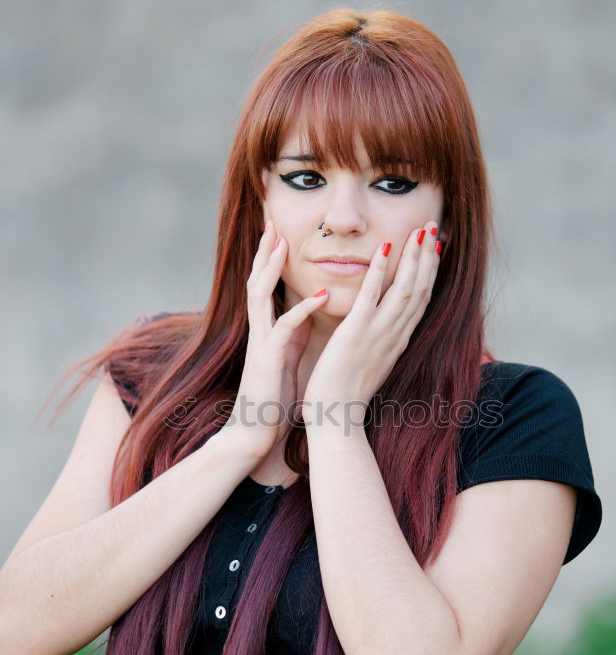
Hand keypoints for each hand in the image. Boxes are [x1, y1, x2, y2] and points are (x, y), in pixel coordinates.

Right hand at [221, 220, 328, 458]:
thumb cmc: (274, 398)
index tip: (279, 231)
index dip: (271, 258)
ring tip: (283, 244)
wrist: (256, 432)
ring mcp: (261, 342)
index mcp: (269, 328)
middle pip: (257, 279)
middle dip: (264, 251)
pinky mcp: (268, 359)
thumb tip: (307, 308)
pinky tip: (320, 295)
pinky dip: (303, 309)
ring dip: (271, 268)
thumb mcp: (288, 356)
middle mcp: (261, 330)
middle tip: (271, 222)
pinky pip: (284, 327)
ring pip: (259, 294)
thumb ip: (295, 331)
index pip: (267, 284)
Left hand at [301, 222, 442, 432]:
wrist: (337, 418)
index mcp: (398, 342)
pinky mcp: (357, 333)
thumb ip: (379, 346)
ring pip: (405, 287)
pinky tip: (385, 246)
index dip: (430, 272)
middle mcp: (395, 335)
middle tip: (434, 227)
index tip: (435, 249)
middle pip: (421, 289)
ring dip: (414, 256)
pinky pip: (372, 295)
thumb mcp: (371, 365)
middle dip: (428, 256)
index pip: (421, 301)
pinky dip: (381, 269)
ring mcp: (379, 333)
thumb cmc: (346, 396)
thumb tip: (384, 334)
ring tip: (420, 229)